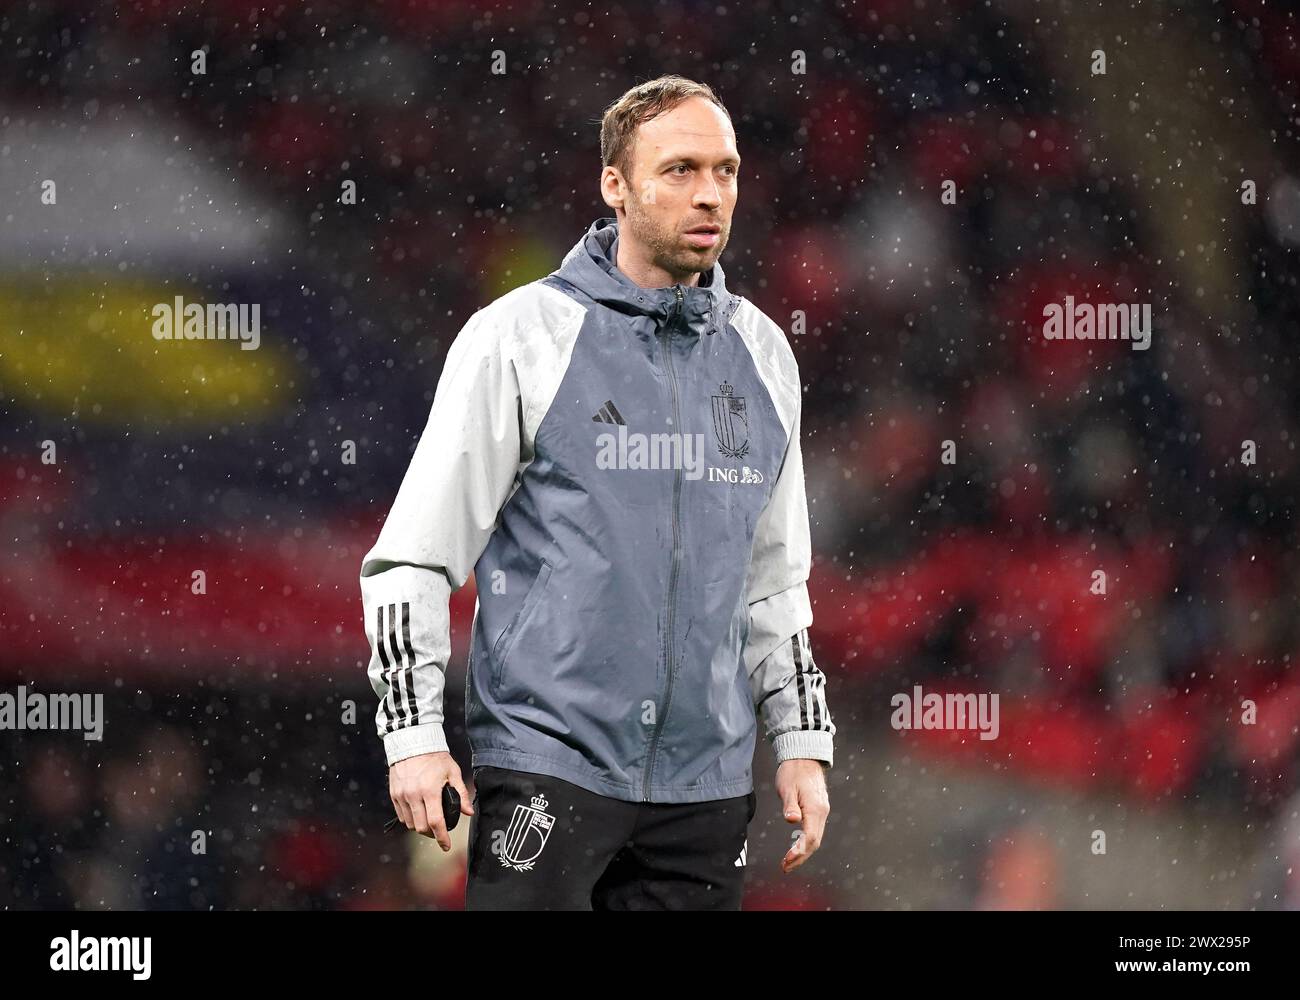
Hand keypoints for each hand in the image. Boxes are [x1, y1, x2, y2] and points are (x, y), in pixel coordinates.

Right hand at [388, 751, 473, 850]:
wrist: (413, 742)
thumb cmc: (436, 757)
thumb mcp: (453, 772)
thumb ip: (461, 794)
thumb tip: (468, 812)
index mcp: (430, 791)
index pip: (436, 822)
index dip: (442, 837)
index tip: (446, 845)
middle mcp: (413, 795)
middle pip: (421, 827)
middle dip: (432, 834)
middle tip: (439, 832)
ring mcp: (402, 795)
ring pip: (410, 824)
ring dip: (420, 827)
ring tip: (429, 822)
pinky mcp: (394, 794)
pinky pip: (401, 815)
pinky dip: (410, 819)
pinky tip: (418, 814)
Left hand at [775, 758, 828, 873]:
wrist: (804, 757)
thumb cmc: (794, 770)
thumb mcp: (787, 787)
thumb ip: (790, 805)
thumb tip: (792, 820)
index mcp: (815, 808)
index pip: (810, 838)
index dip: (799, 852)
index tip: (787, 861)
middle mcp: (821, 812)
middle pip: (814, 842)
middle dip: (800, 857)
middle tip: (786, 866)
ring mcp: (822, 811)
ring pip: (815, 838)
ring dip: (803, 852)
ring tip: (789, 861)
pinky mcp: (818, 809)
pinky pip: (815, 831)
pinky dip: (806, 843)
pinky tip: (796, 847)